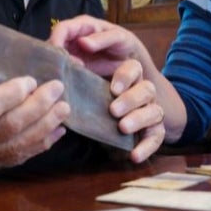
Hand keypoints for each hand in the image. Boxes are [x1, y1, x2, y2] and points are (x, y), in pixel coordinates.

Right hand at [0, 69, 69, 181]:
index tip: (31, 79)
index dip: (13, 93)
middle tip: (58, 89)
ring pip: (17, 146)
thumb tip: (0, 67)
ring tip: (64, 109)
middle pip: (9, 127)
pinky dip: (40, 145)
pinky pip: (17, 159)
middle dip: (39, 107)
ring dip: (46, 126)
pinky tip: (57, 131)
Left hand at [49, 15, 165, 161]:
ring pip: (155, 111)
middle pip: (146, 88)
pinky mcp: (153, 131)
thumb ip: (74, 70)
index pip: (133, 68)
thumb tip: (53, 55)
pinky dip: (146, 147)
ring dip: (139, 118)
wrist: (117, 125)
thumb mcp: (86, 83)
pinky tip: (134, 156)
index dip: (125, 76)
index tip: (112, 88)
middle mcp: (141, 91)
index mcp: (126, 76)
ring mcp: (150, 111)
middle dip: (130, 98)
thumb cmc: (95, 98)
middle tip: (113, 109)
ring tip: (122, 127)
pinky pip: (156, 137)